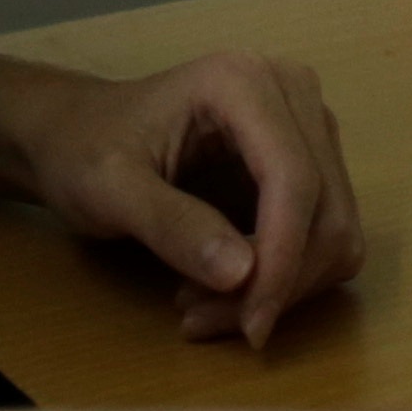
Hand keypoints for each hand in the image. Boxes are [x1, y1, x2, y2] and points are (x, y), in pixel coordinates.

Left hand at [8, 50, 365, 349]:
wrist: (76, 132)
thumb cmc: (84, 149)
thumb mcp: (109, 189)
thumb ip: (171, 226)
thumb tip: (242, 275)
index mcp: (243, 83)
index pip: (294, 179)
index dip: (282, 261)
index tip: (250, 327)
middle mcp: (292, 92)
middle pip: (326, 210)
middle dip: (279, 282)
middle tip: (205, 321)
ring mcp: (308, 124)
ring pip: (335, 229)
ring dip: (284, 285)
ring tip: (204, 303)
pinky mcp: (311, 158)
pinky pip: (326, 234)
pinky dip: (288, 275)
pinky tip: (227, 285)